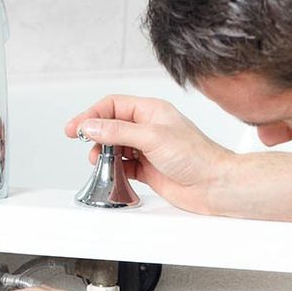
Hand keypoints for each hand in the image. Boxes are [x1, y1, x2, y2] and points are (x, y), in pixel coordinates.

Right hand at [64, 95, 232, 213]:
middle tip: (82, 145)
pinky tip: (110, 174)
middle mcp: (148, 128)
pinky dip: (113, 171)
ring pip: (115, 148)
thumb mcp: (152, 137)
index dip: (92, 115)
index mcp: (151, 111)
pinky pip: (123, 167)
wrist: (215, 185)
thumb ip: (118, 132)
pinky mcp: (148, 170)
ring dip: (103, 155)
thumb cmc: (196, 156)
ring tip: (98, 162)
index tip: (76, 128)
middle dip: (95, 135)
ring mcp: (148, 149)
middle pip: (111, 126)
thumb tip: (91, 126)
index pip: (113, 106)